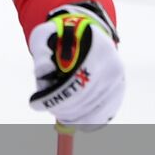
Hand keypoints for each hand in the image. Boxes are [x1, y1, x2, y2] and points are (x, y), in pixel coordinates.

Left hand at [28, 1, 123, 129]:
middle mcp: (113, 66)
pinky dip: (89, 122)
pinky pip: (106, 114)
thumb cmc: (61, 35)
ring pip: (94, 110)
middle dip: (61, 108)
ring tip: (56, 111)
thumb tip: (44, 72)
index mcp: (96, 49)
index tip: (36, 103)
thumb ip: (40, 50)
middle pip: (85, 99)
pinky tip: (76, 123)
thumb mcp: (45, 33)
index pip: (76, 83)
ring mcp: (119, 80)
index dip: (54, 98)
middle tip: (44, 107)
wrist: (87, 31)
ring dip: (72, 116)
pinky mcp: (119, 91)